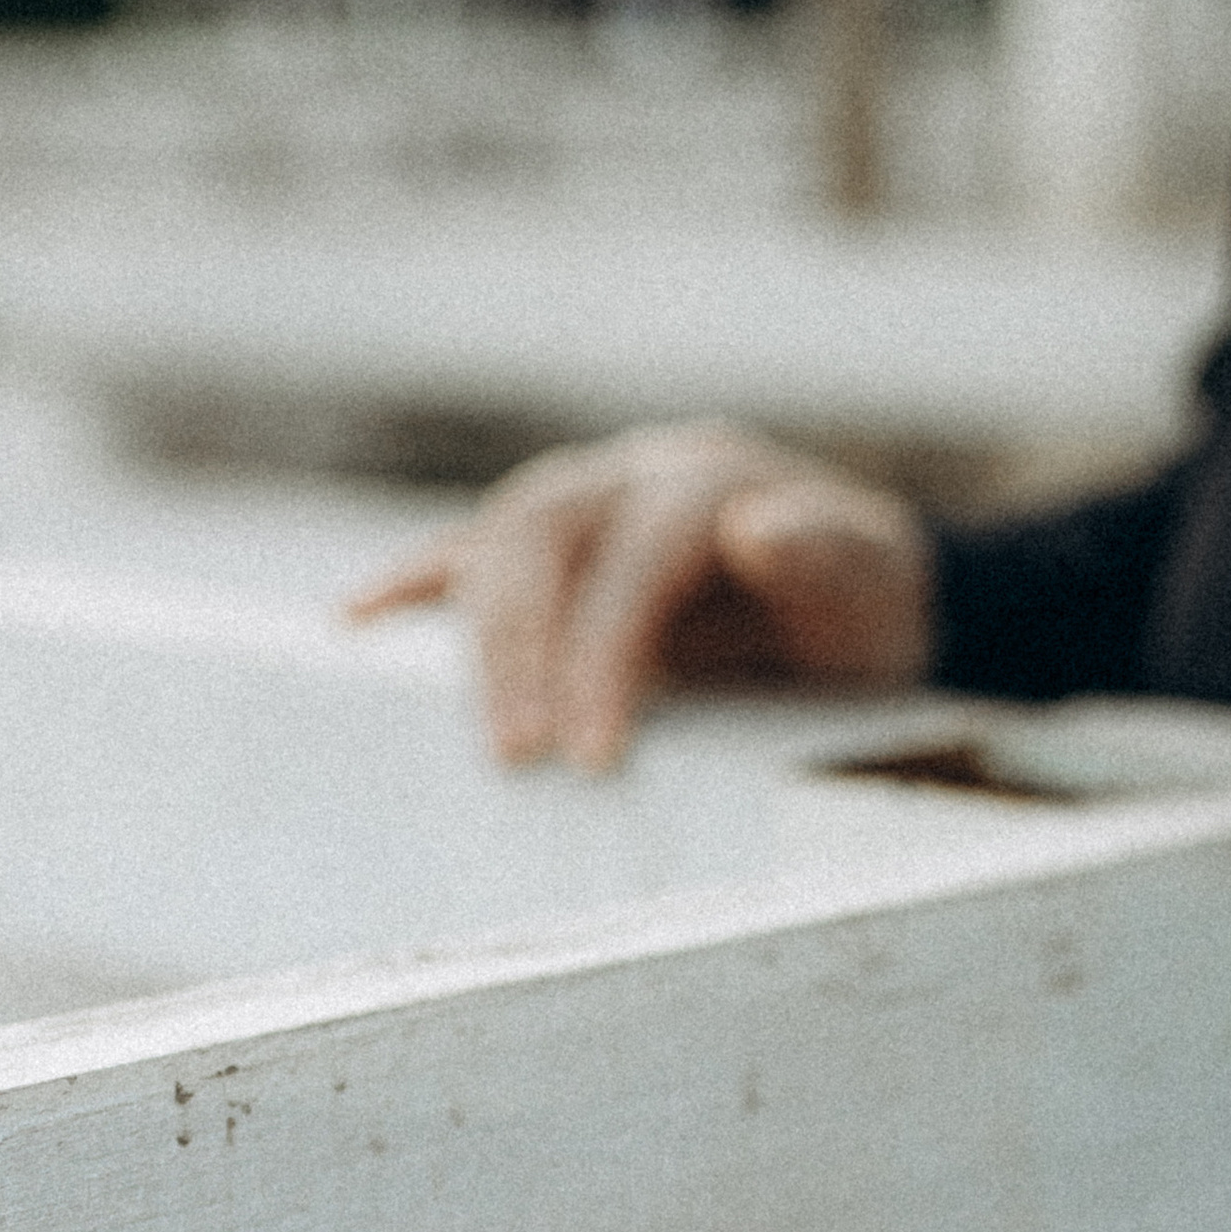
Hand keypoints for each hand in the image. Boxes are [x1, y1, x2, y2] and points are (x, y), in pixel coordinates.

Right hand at [350, 421, 933, 771]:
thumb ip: (827, 556)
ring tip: (489, 742)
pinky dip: (413, 581)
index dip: (604, 652)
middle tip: (519, 757)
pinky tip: (355, 620)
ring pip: (500, 544)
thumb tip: (761, 524)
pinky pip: (472, 552)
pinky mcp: (557, 543)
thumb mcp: (875, 590)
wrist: (862, 595)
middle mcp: (632, 474)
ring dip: (479, 642)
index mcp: (707, 480)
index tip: (593, 756)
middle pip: (544, 539)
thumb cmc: (864, 607)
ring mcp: (586, 500)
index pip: (632, 559)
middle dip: (524, 650)